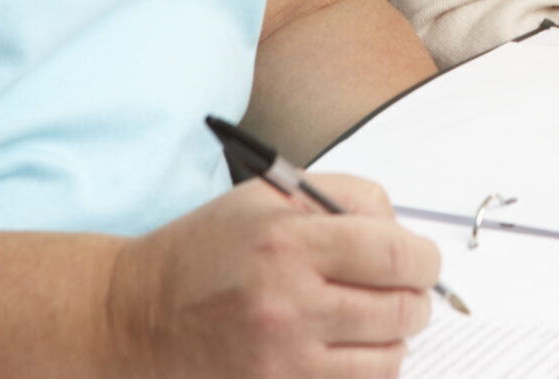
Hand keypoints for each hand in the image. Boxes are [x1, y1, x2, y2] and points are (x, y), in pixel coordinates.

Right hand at [104, 175, 441, 377]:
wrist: (134, 318)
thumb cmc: (204, 253)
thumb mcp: (268, 197)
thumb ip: (346, 199)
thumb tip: (404, 230)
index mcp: (289, 243)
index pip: (396, 254)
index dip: (424, 258)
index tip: (423, 260)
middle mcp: (289, 304)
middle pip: (402, 310)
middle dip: (415, 298)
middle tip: (404, 291)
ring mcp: (283, 361)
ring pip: (388, 359)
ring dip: (392, 339)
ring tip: (370, 322)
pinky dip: (364, 371)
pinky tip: (347, 351)